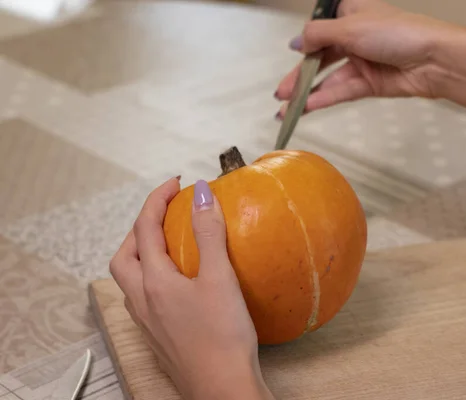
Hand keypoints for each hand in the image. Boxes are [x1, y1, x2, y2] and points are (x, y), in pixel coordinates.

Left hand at [109, 177, 273, 399]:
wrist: (222, 389)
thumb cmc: (223, 336)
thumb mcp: (220, 279)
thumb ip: (209, 234)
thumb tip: (201, 194)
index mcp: (154, 282)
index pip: (144, 229)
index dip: (157, 199)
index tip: (175, 183)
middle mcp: (143, 301)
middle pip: (124, 256)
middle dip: (139, 228)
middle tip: (165, 215)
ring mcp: (148, 322)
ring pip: (131, 280)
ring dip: (142, 254)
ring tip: (169, 244)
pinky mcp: (159, 336)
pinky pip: (145, 297)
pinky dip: (154, 277)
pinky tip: (179, 284)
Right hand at [274, 0, 458, 116]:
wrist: (434, 60)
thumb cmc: (397, 32)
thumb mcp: (351, 27)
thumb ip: (318, 36)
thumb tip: (295, 43)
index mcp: (352, 14)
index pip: (321, 29)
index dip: (305, 44)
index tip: (293, 55)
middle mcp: (355, 38)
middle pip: (321, 57)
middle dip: (300, 76)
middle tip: (281, 94)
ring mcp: (362, 62)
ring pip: (329, 78)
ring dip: (308, 92)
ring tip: (287, 108)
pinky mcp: (369, 84)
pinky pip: (341, 91)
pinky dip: (324, 98)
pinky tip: (307, 107)